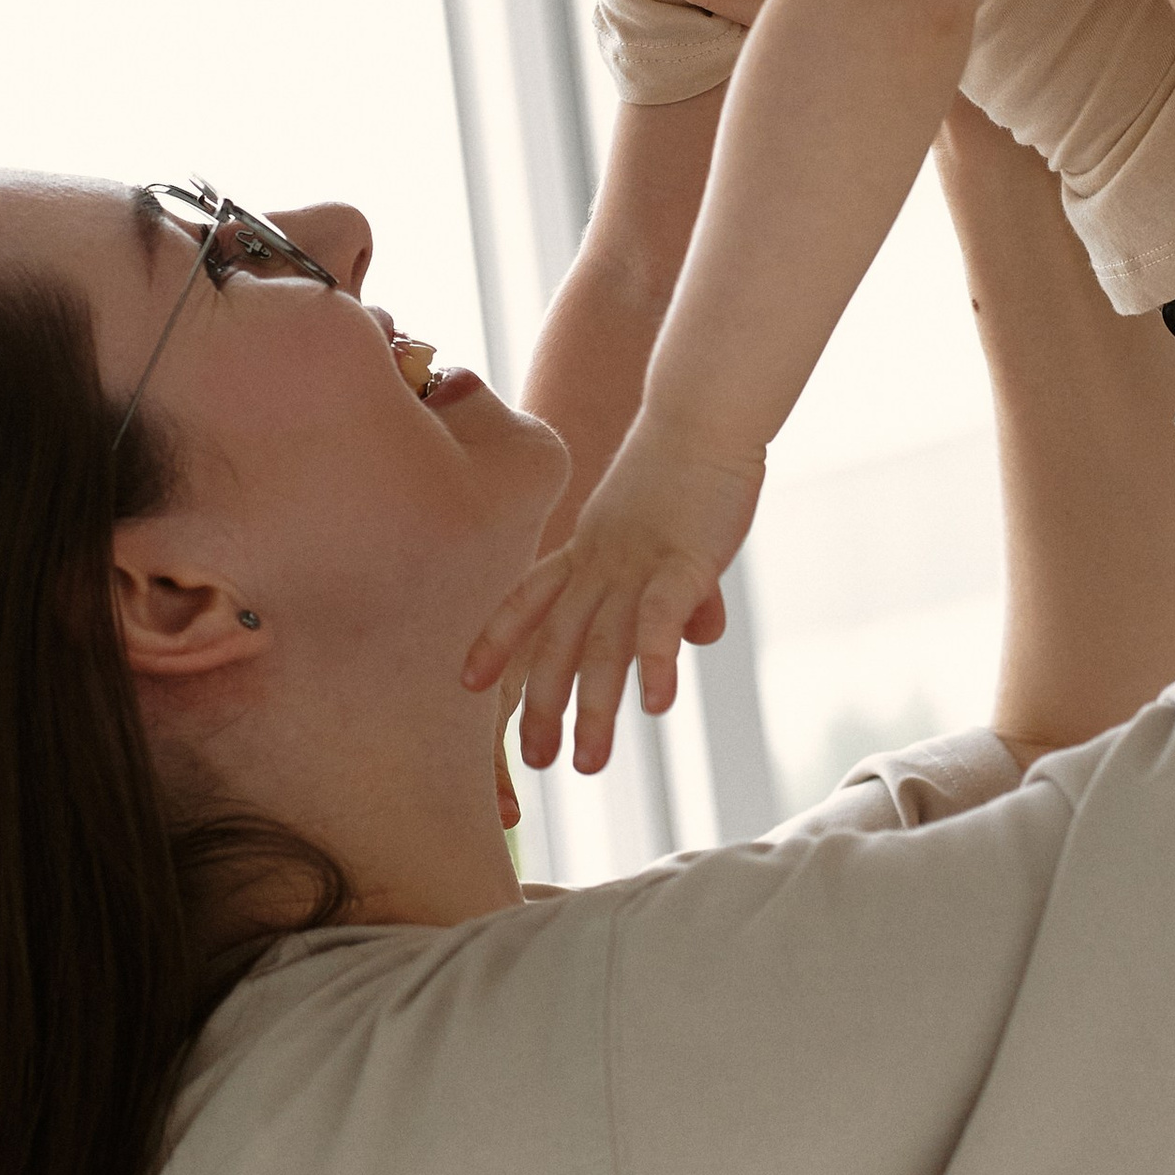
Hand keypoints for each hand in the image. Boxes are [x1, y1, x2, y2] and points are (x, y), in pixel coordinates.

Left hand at [464, 416, 759, 775]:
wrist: (705, 409)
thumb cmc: (691, 469)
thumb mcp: (672, 535)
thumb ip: (682, 593)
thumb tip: (699, 635)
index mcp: (587, 548)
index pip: (528, 599)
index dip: (498, 640)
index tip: (468, 682)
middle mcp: (600, 561)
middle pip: (561, 641)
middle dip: (543, 705)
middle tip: (535, 762)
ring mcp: (637, 562)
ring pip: (605, 645)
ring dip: (594, 709)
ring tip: (587, 766)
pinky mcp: (684, 559)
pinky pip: (661, 618)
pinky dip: (656, 662)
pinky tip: (655, 707)